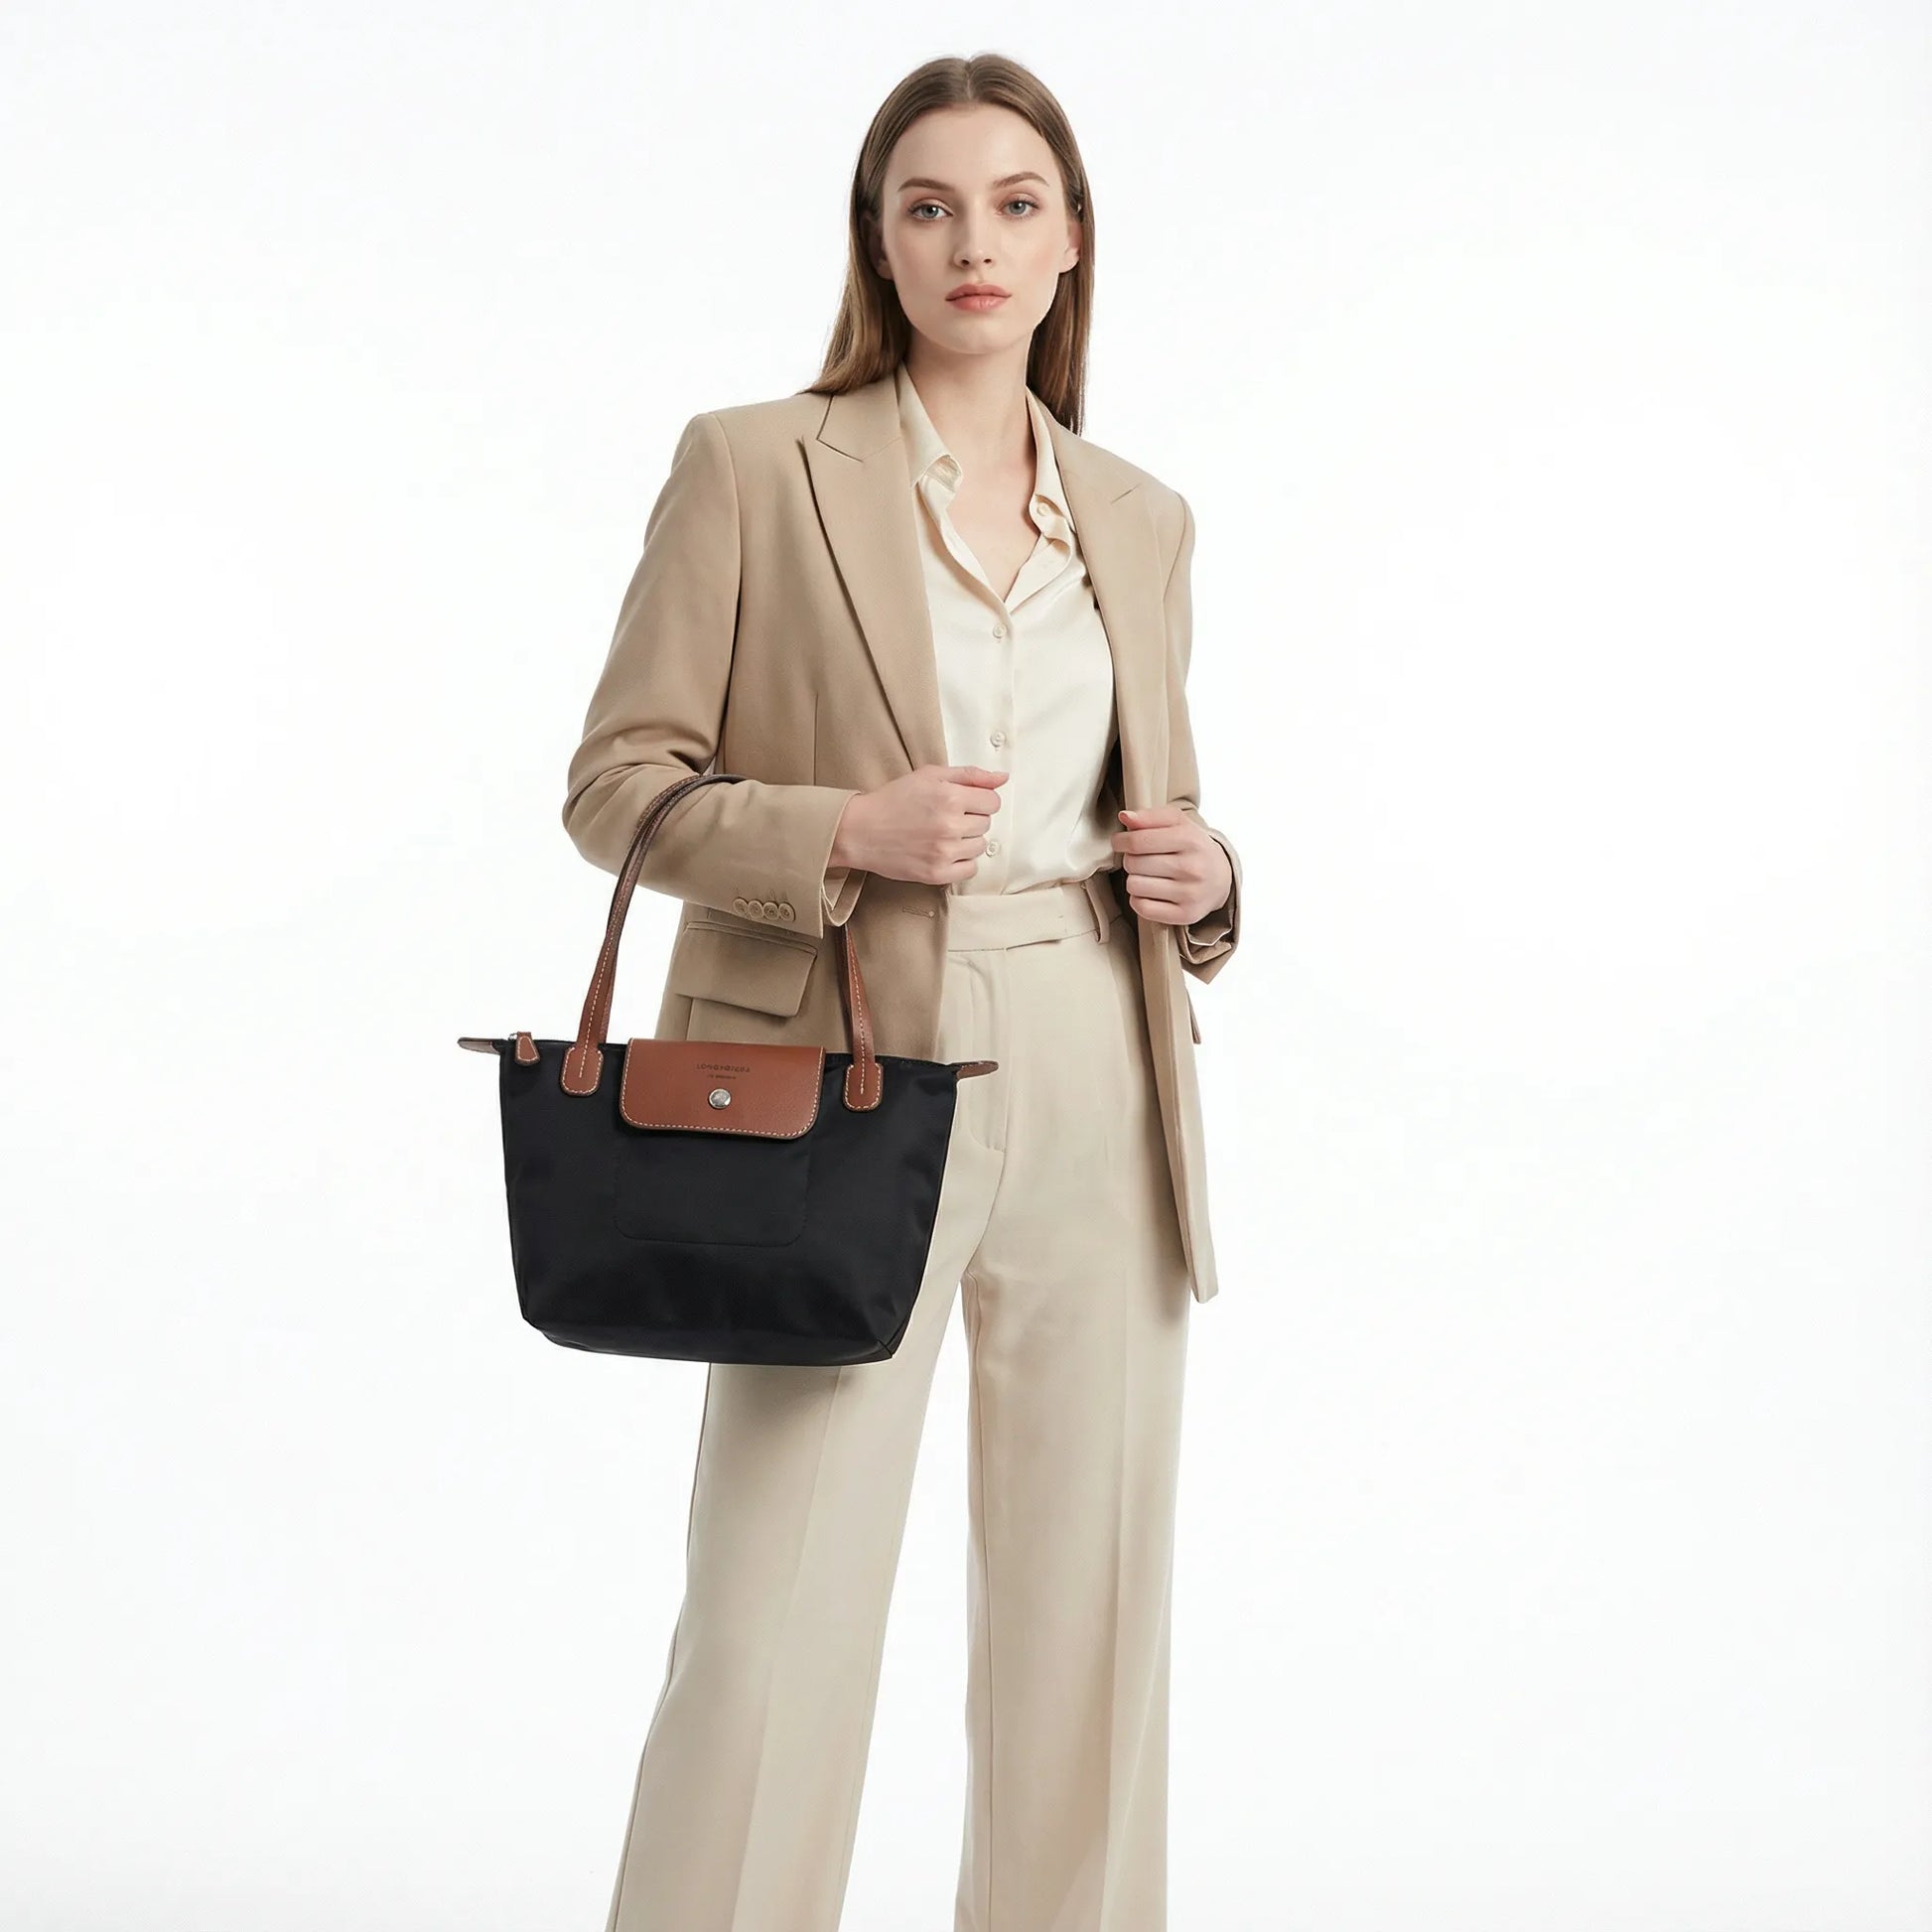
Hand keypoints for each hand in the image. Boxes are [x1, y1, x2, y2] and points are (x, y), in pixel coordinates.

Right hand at [830, 765, 1008, 886]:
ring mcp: (944, 852)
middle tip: (944, 818)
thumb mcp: (929, 775)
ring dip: (967, 841)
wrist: (860, 831)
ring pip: (980, 846)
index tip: (963, 803)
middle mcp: (950, 825)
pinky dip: (961, 861)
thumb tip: (1003, 778)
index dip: (979, 801)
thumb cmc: (893, 800)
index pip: (992, 802)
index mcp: (950, 797)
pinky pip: (970, 869)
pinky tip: (944, 852)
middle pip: (986, 824)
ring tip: (942, 835)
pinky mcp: (937, 873)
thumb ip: (970, 775)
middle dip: (970, 819)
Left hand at [1112, 805, 1232, 925]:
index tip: (1119, 842)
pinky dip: (1139, 900)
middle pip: (1133, 863)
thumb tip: (1125, 816)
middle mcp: (1192, 867)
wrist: (1221, 878)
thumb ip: (1150, 817)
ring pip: (1134, 886)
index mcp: (1190, 839)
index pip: (1137, 841)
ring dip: (1134, 880)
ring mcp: (1190, 893)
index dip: (1120, 841)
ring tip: (1147, 876)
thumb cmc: (1192, 847)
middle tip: (1140, 859)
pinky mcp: (1185, 914)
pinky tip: (1149, 892)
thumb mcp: (1178, 824)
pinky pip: (1142, 908)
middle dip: (1130, 860)